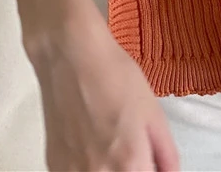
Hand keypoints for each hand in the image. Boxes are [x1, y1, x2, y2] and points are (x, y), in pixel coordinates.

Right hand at [17, 0, 179, 171]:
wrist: (73, 60)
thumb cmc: (119, 80)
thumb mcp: (155, 114)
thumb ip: (166, 154)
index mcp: (129, 164)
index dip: (151, 170)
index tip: (153, 161)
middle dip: (135, 169)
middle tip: (139, 154)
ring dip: (113, 170)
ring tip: (117, 146)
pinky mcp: (54, 167)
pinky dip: (91, 169)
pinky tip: (96, 148)